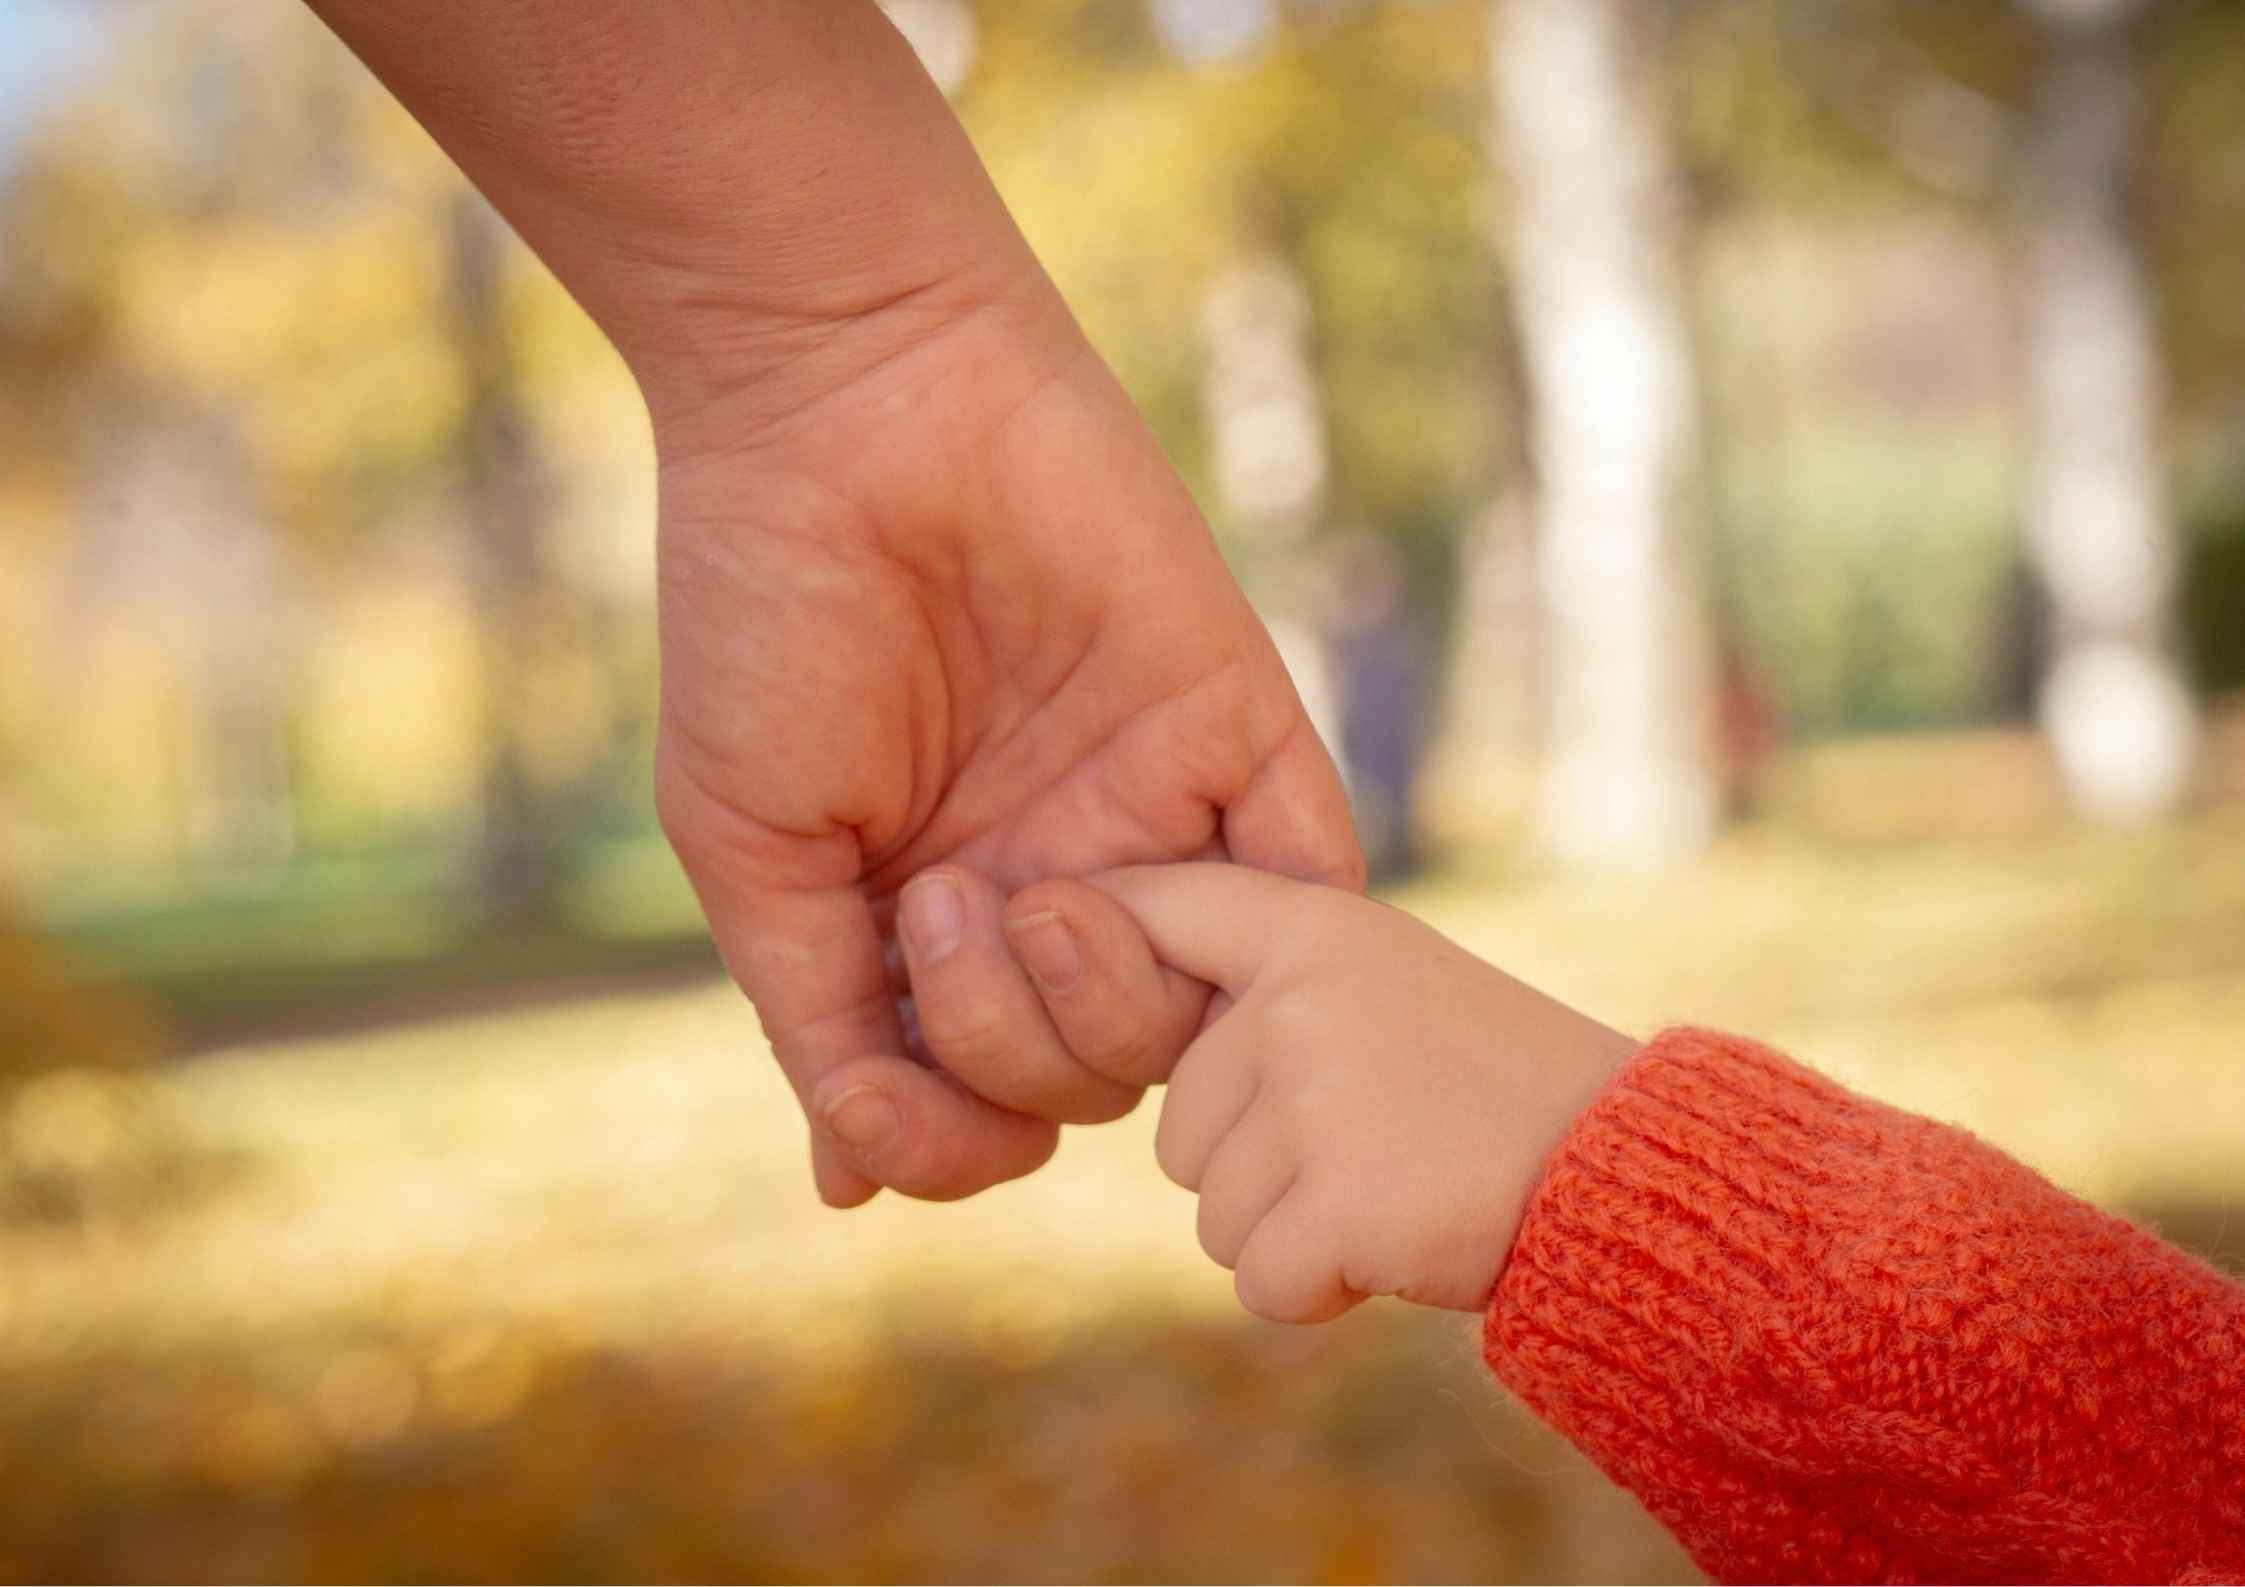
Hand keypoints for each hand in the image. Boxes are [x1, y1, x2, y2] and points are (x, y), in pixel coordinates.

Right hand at [651, 291, 1361, 1208]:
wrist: (851, 407)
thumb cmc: (769, 619)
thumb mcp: (752, 847)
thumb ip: (817, 1017)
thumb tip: (855, 1181)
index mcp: (934, 919)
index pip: (982, 1103)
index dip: (946, 1136)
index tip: (880, 1098)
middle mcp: (1049, 881)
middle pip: (1090, 1077)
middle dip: (1011, 1048)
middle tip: (936, 903)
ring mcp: (1149, 814)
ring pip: (1194, 1015)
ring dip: (1105, 1003)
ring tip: (1021, 893)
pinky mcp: (1237, 731)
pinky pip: (1308, 882)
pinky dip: (1269, 935)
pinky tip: (1153, 904)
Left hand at [964, 864, 1636, 1320]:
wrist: (1628, 1168)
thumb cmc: (1502, 1086)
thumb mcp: (1390, 985)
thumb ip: (1273, 993)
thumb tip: (1117, 1023)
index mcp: (1312, 927)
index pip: (1160, 906)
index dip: (1093, 933)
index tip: (1034, 929)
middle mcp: (1294, 1000)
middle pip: (1181, 1127)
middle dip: (1259, 1166)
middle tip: (1376, 1146)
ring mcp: (1313, 1097)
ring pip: (1216, 1213)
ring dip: (1292, 1232)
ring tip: (1399, 1186)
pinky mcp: (1335, 1201)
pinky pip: (1258, 1280)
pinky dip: (1319, 1291)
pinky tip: (1398, 1247)